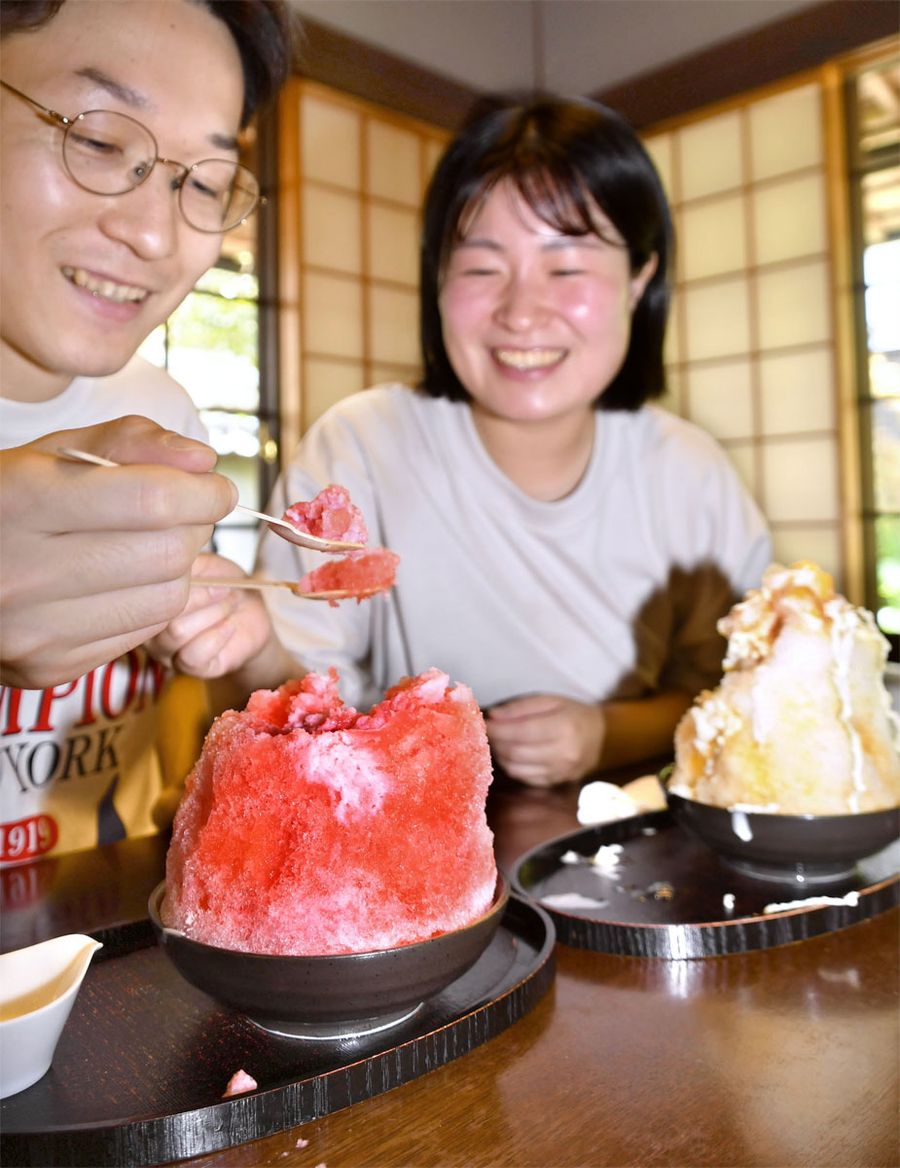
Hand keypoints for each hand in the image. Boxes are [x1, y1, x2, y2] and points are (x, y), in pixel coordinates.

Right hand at [0, 417, 236, 689]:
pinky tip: (122, 584)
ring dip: (178, 569)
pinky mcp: (47, 668)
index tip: (217, 487)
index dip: (204, 492)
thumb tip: (204, 462)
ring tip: (149, 548)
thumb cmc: (5, 504)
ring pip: (167, 599)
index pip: (153, 500)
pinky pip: (142, 634)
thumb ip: (130, 443)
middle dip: (193, 528)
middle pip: (168, 553)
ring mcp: (33, 630)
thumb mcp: (51, 453)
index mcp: (20, 500)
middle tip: (181, 515)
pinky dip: (149, 604)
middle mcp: (21, 572)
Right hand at [146, 553, 273, 679]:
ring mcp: (165, 651)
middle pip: (161, 609)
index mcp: (146, 598)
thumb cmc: (226, 587)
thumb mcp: (208, 565)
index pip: (145, 588)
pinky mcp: (189, 669)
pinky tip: (230, 626)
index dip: (179, 577)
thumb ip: (186, 563)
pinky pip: (193, 655)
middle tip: (225, 589)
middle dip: (202, 595)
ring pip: (176, 631)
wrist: (253, 616)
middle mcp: (147, 627)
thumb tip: (173, 560)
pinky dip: (218, 635)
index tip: (208, 573)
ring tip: (229, 604)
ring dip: (213, 612)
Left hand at [485, 694, 604, 786]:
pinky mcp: (555, 783)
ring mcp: (560, 772)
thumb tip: (493, 716)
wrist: (600, 737)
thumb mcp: (550, 700)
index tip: (483, 724)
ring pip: (516, 768)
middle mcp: (564, 753)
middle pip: (516, 752)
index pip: (521, 731)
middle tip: (488, 733)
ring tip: (498, 742)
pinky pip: (523, 778)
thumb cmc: (572, 714)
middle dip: (496, 742)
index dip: (497, 729)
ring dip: (501, 755)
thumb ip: (521, 707)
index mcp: (564, 727)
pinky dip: (511, 766)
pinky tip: (511, 754)